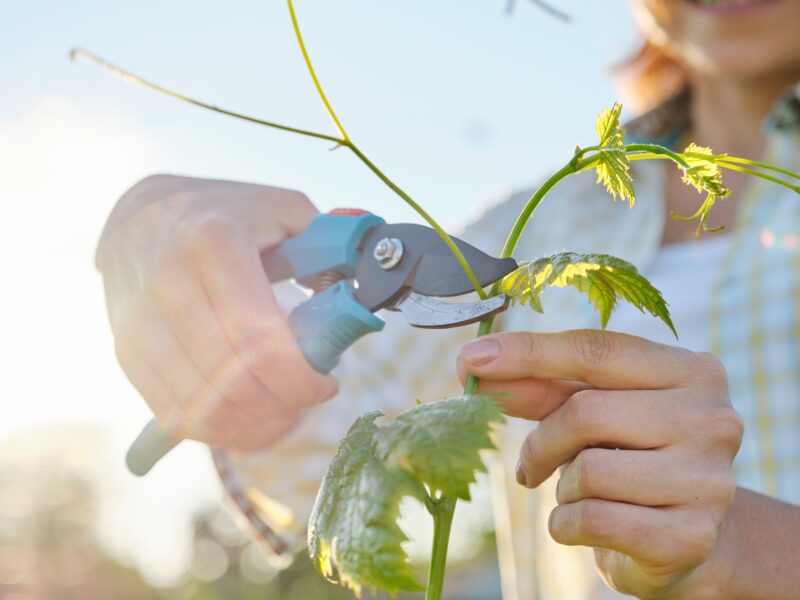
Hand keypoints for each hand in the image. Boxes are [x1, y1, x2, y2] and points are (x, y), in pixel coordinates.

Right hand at [98, 174, 337, 450]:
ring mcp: (139, 322)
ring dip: (252, 426)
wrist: (138, 216)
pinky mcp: (126, 352)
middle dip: (282, 407)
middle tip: (305, 400)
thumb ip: (329, 245)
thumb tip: (362, 296)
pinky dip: (218, 429)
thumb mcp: (282, 209)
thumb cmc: (224, 215)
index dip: (300, 379)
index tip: (326, 384)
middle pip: (231, 383)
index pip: (258, 340)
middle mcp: (167, 283)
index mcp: (213, 243)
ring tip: (281, 413)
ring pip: (201, 408)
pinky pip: (173, 413)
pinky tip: (246, 417)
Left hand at [457, 329, 742, 597]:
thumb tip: (473, 364)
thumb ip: (539, 387)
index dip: (527, 352)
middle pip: (585, 412)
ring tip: (580, 494)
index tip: (468, 359)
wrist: (687, 540)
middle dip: (542, 442)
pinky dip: (566, 524)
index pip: (596, 349)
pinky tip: (581, 524)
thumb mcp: (590, 413)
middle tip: (530, 465)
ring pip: (588, 471)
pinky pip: (591, 519)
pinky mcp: (690, 537)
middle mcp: (713, 419)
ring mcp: (708, 481)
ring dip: (563, 487)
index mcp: (692, 372)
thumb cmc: (631, 458)